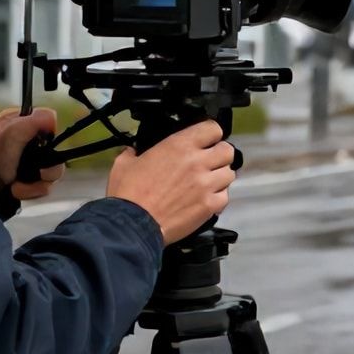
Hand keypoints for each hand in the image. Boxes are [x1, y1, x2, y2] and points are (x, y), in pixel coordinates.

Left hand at [0, 107, 64, 200]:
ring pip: (52, 173)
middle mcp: (26, 142)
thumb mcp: (11, 132)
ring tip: (17, 185)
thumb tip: (54, 117)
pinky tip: (16, 189)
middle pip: (55, 153)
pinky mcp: (27, 180)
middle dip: (47, 168)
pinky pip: (43, 187)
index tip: (42, 146)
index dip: (49, 136)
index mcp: (20, 123)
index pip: (49, 125)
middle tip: (39, 173)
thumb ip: (35, 120)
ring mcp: (28, 163)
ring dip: (36, 183)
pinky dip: (30, 191)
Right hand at [106, 120, 235, 244]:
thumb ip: (133, 152)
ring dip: (220, 176)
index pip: (212, 128)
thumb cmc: (128, 195)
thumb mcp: (124, 164)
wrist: (133, 225)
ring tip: (207, 182)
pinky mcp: (209, 205)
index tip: (205, 140)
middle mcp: (197, 162)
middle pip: (227, 150)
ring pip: (229, 173)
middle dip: (219, 155)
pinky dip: (218, 197)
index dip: (210, 133)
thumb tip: (133, 151)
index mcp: (179, 145)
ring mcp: (206, 184)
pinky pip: (225, 197)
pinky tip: (206, 199)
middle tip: (209, 162)